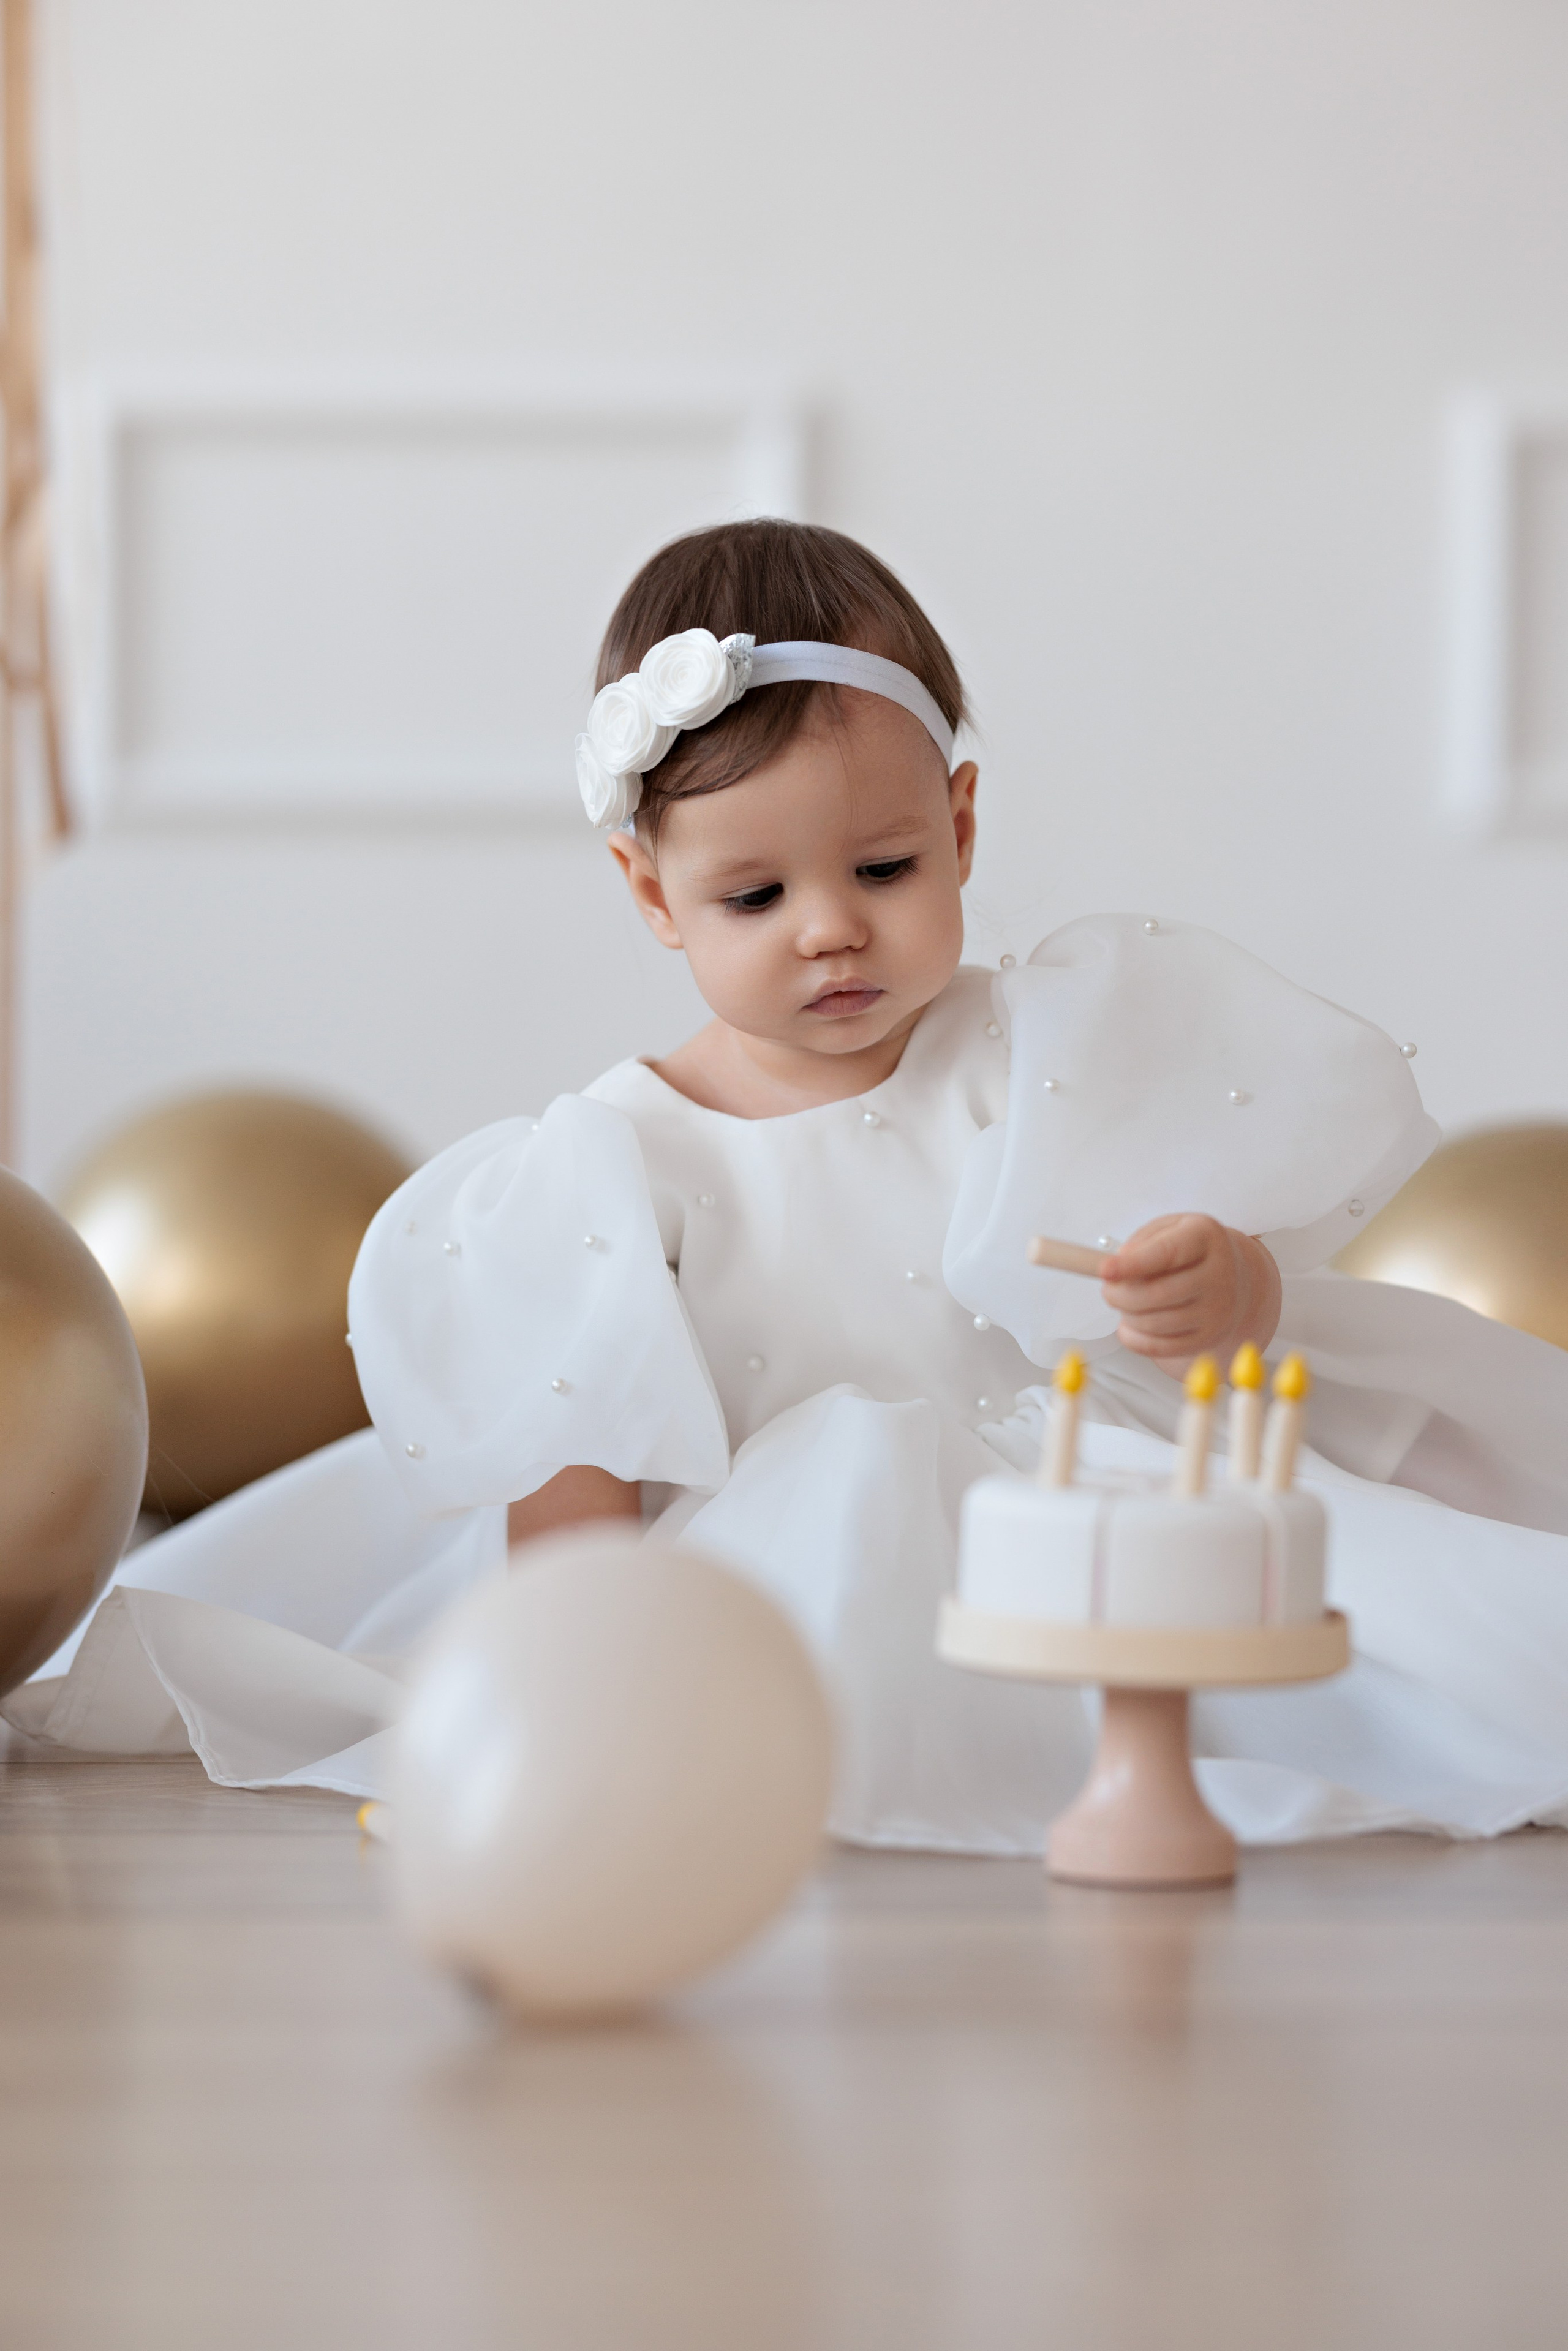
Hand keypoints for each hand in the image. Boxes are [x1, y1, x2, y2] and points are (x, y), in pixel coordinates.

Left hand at [1101, 1215, 1280, 1367]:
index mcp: (1205, 1237)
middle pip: (1158, 1294)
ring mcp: (1217, 1310)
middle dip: (1120, 1294)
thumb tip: (1117, 1269)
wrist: (1234, 1278)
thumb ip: (1141, 1242)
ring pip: (1156, 1324)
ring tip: (1124, 1303)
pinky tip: (1130, 1325)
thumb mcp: (1168, 1228)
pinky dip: (1135, 1339)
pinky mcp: (1208, 1338)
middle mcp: (1219, 1275)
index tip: (1104, 1270)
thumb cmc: (1191, 1251)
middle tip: (1108, 1289)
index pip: (1166, 1253)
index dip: (1131, 1264)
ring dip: (1126, 1316)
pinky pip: (1161, 1347)